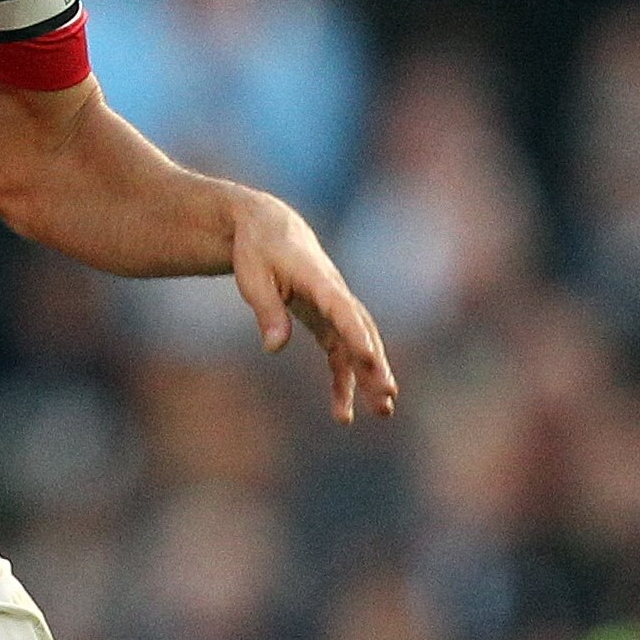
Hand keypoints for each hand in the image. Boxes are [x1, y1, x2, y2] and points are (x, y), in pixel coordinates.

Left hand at [230, 190, 397, 423]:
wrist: (269, 227)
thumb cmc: (258, 250)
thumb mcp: (253, 277)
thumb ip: (267, 311)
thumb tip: (274, 348)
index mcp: (318, 279)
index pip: (342, 309)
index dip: (356, 334)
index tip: (369, 359)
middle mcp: (335, 294)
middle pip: (361, 331)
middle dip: (375, 363)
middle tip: (387, 394)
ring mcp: (334, 308)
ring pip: (359, 344)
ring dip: (370, 377)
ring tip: (384, 411)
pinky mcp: (327, 320)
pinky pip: (340, 353)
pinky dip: (343, 380)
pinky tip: (343, 411)